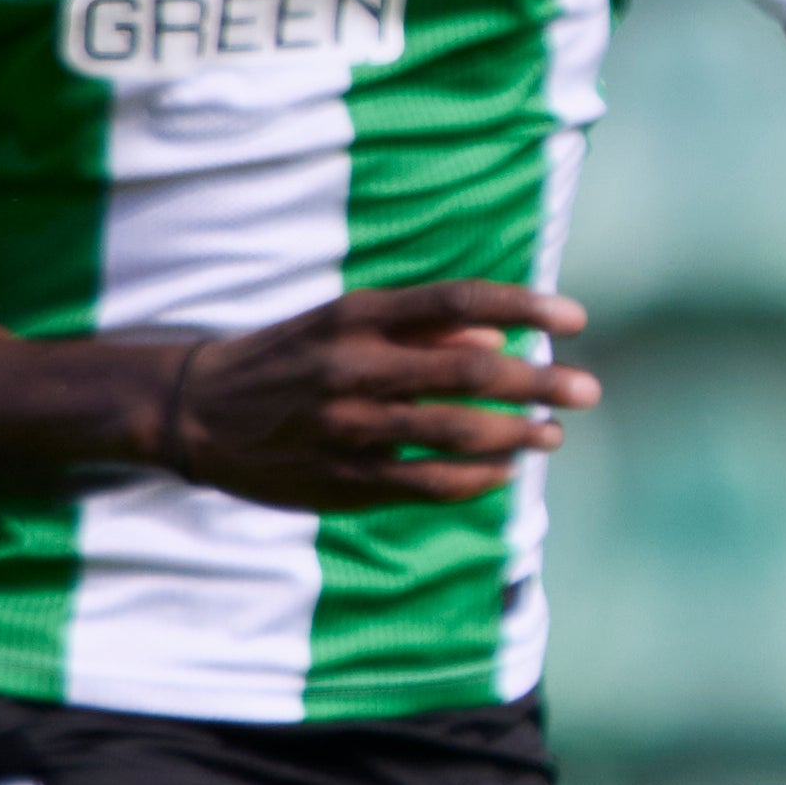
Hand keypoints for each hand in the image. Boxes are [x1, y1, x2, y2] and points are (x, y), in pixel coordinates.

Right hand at [152, 282, 592, 511]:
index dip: (525, 306)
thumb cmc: (289, 357)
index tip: (576, 317)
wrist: (196, 411)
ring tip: (553, 433)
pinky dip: (478, 480)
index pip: (459, 301)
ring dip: (519, 435)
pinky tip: (505, 473)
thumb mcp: (344, 322)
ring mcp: (351, 427)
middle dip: (541, 381)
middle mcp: (356, 367)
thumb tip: (498, 339)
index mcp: (358, 317)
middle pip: (472, 372)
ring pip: (459, 434)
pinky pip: (430, 484)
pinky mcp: (344, 479)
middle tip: (589, 388)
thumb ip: (421, 328)